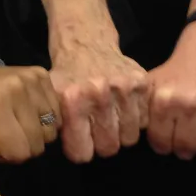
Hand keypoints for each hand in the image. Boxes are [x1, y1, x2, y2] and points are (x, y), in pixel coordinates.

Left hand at [0, 66, 60, 163]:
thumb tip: (16, 161)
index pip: (19, 153)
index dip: (7, 155)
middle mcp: (14, 88)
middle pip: (38, 143)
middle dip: (24, 146)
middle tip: (7, 136)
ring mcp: (30, 79)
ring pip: (51, 129)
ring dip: (37, 133)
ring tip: (19, 124)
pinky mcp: (42, 73)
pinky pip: (58, 112)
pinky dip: (46, 118)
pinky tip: (29, 114)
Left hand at [50, 44, 148, 162]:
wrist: (88, 42)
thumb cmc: (68, 75)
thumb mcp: (50, 99)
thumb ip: (58, 127)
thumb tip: (77, 153)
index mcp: (73, 100)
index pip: (82, 153)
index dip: (81, 151)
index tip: (81, 142)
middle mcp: (99, 94)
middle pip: (108, 148)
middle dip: (102, 143)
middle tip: (98, 129)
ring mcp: (124, 88)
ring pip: (129, 138)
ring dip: (121, 132)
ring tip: (113, 118)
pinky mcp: (142, 83)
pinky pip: (144, 121)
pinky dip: (136, 119)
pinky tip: (125, 107)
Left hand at [147, 23, 195, 159]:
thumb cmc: (178, 70)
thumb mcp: (152, 84)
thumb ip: (143, 110)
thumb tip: (137, 136)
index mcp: (164, 101)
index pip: (161, 144)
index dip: (163, 145)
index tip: (168, 140)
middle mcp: (189, 106)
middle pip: (185, 150)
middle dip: (184, 148)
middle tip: (185, 139)